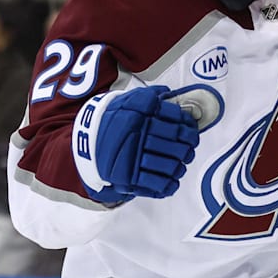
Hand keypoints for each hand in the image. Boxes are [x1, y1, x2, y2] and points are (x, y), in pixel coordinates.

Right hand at [73, 85, 198, 203]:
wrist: (86, 142)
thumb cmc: (113, 121)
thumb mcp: (129, 101)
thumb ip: (150, 96)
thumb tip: (168, 93)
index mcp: (139, 116)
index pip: (174, 120)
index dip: (188, 128)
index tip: (191, 132)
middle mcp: (136, 136)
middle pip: (176, 144)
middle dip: (187, 148)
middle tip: (188, 149)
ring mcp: (132, 159)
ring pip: (170, 166)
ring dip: (180, 166)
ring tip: (179, 164)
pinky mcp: (128, 178)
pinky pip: (158, 184)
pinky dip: (170, 184)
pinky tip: (172, 179)